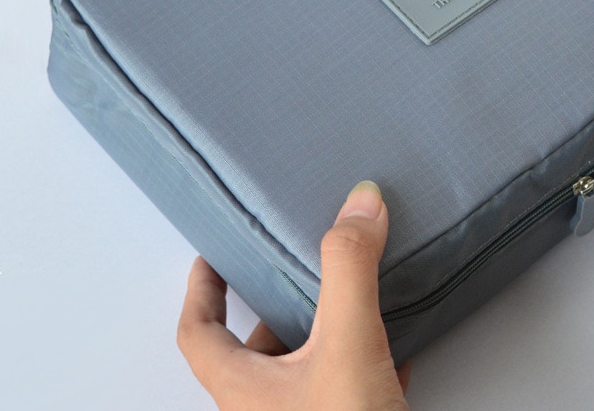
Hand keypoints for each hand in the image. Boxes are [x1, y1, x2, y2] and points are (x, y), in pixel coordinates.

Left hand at [177, 181, 410, 409]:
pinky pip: (345, 392)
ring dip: (323, 332)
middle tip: (296, 265)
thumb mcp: (346, 346)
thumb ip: (349, 270)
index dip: (200, 291)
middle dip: (277, 303)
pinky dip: (363, 363)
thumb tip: (360, 201)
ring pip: (305, 371)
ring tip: (348, 296)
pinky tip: (395, 351)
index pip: (198, 334)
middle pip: (254, 350)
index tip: (210, 256)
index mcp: (246, 392)